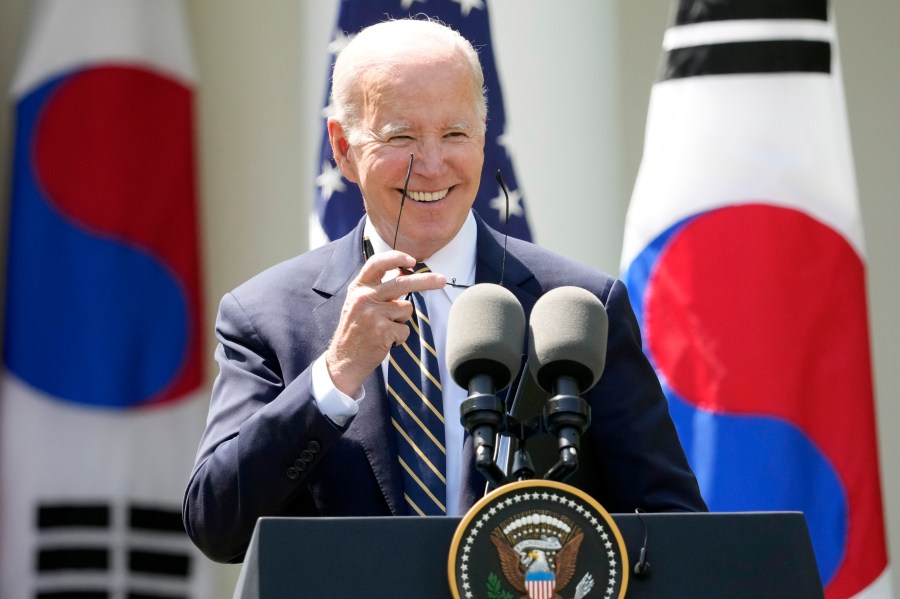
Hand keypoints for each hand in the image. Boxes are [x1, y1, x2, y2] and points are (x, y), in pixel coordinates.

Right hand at [325, 250, 445, 396]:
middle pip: (402, 283)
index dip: (396, 258)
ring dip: (401, 320)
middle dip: (426, 281)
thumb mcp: (360, 304)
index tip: (412, 260)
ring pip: (406, 309)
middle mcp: (364, 297)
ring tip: (384, 329)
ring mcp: (373, 314)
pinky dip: (400, 337)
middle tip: (443, 280)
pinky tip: (385, 341)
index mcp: (358, 288)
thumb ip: (378, 288)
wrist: (344, 361)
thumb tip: (403, 272)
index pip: (378, 263)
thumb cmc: (356, 331)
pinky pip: (405, 329)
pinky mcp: (382, 330)